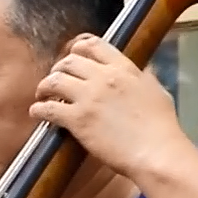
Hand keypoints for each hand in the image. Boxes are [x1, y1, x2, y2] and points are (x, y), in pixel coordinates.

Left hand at [31, 35, 191, 178]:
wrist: (156, 152)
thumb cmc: (161, 127)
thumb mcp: (157, 92)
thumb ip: (144, 78)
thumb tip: (144, 70)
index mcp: (123, 68)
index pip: (93, 45)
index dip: (77, 49)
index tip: (72, 56)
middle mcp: (103, 77)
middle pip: (69, 61)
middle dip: (58, 69)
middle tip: (55, 80)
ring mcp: (88, 97)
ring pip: (54, 81)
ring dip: (44, 87)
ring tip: (42, 96)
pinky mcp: (77, 119)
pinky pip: (47, 108)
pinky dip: (38, 109)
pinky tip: (36, 112)